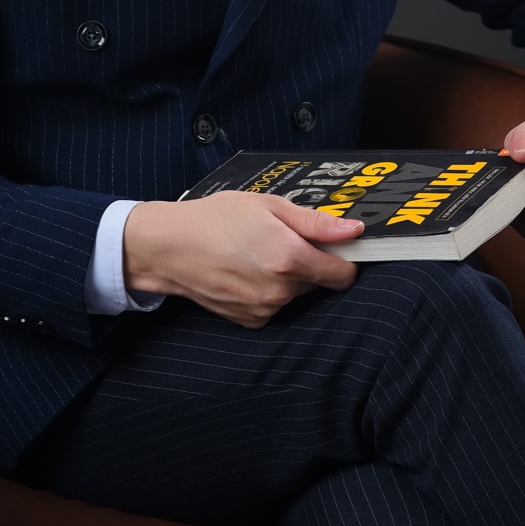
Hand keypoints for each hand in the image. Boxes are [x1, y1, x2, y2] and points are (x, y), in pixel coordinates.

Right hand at [123, 192, 362, 327]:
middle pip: (318, 281)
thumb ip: (315, 222)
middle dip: (309, 262)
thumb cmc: (216, 218)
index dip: (343, 257)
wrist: (170, 246)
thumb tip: (354, 230)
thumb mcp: (268, 205)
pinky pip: (274, 305)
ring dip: (287, 277)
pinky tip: (245, 271)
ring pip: (295, 293)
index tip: (332, 244)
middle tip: (279, 239)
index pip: (344, 274)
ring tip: (255, 252)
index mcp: (291, 258)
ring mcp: (265, 309)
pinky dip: (267, 290)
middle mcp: (281, 290)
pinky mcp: (250, 320)